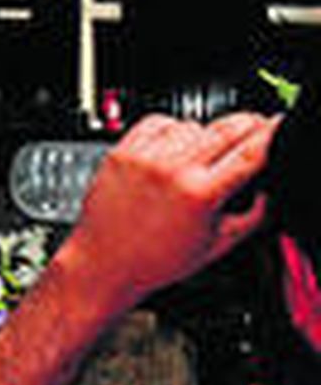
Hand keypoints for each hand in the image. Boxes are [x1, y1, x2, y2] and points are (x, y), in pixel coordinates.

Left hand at [63, 112, 277, 313]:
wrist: (106, 262)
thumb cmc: (157, 261)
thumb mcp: (218, 244)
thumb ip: (254, 216)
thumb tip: (271, 191)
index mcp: (200, 194)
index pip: (249, 153)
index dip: (270, 135)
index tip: (278, 127)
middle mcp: (171, 169)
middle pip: (224, 129)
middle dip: (247, 124)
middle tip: (256, 126)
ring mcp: (144, 157)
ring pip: (191, 124)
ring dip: (206, 132)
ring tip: (206, 154)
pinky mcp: (121, 151)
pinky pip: (157, 122)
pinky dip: (172, 128)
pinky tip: (175, 146)